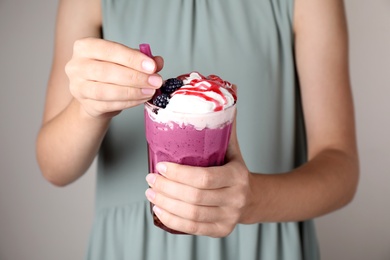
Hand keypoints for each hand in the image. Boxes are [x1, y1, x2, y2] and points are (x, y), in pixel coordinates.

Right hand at [65, 38, 163, 118]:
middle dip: (135, 77)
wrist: (95, 96)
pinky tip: (142, 99)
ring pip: (106, 90)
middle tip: (156, 81)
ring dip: (132, 92)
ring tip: (150, 91)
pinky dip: (128, 103)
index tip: (152, 66)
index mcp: (85, 47)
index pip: (109, 50)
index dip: (132, 58)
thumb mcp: (124, 61)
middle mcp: (76, 65)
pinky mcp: (85, 105)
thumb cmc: (110, 72)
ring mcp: (78, 87)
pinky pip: (108, 105)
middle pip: (107, 71)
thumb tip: (158, 62)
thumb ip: (141, 60)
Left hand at [145, 119, 252, 236]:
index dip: (179, 174)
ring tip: (151, 193)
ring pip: (191, 215)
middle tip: (150, 180)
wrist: (253, 198)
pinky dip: (172, 220)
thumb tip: (219, 99)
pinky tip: (160, 209)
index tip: (160, 167)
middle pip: (194, 197)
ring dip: (166, 204)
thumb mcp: (232, 148)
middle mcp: (235, 198)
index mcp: (237, 176)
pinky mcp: (221, 230)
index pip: (204, 178)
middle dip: (167, 189)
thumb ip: (223, 126)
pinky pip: (193, 228)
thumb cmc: (236, 170)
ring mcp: (229, 217)